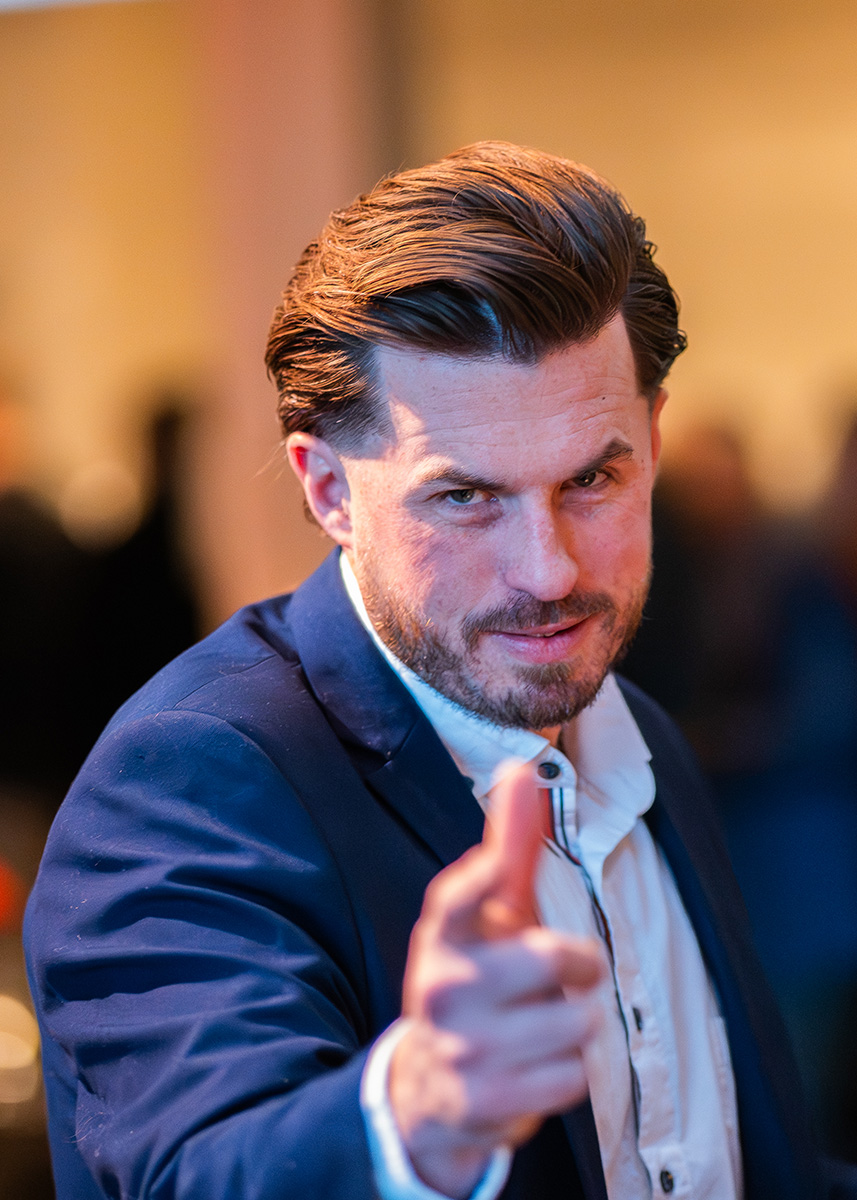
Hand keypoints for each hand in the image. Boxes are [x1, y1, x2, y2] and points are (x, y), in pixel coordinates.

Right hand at [389, 762, 604, 1197]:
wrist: (428, 1089)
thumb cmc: (474, 978)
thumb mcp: (484, 917)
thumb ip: (507, 846)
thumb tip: (521, 767)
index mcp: (441, 935)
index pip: (457, 898)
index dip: (481, 877)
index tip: (497, 863)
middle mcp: (443, 987)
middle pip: (554, 959)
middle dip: (578, 966)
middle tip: (562, 974)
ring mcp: (461, 1047)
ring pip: (576, 1023)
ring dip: (575, 1026)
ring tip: (540, 1027)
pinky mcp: (485, 1100)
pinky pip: (573, 1077)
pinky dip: (569, 1073)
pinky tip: (535, 1068)